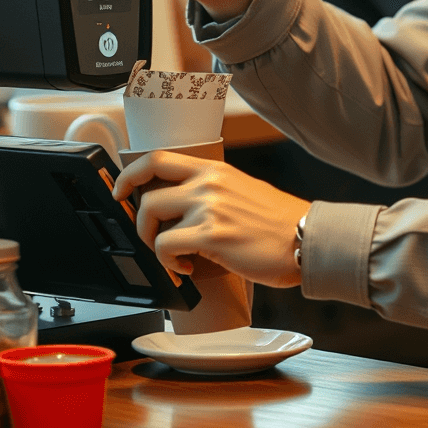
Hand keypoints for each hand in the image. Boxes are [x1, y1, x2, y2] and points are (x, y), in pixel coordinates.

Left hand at [112, 151, 309, 287]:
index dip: (130, 174)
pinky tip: (189, 268)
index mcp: (215, 170)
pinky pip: (167, 246)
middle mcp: (209, 183)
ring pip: (151, 216)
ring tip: (175, 256)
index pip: (157, 158)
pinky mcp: (213, 235)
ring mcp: (209, 207)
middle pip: (146, 187)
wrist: (306, 239)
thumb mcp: (242, 191)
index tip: (121, 191)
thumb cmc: (279, 223)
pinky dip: (170, 263)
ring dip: (153, 243)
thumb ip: (212, 192)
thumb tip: (182, 209)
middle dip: (137, 217)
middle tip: (148, 235)